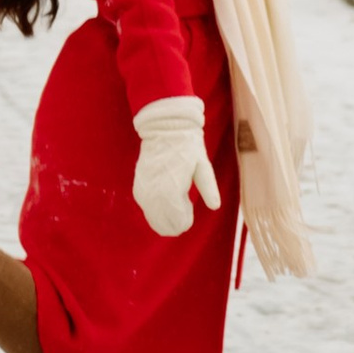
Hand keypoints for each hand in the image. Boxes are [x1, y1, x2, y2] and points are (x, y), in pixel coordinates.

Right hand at [131, 98, 222, 240]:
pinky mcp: (138, 185)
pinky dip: (156, 210)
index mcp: (170, 190)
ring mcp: (144, 190)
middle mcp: (154, 193)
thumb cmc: (186, 145)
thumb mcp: (202, 165)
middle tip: (185, 207)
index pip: (178, 222)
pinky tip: (164, 198)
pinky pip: (146, 208)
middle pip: (163, 225)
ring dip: (165, 217)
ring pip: (153, 219)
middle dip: (176, 223)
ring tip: (175, 200)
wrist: (162, 126)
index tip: (190, 207)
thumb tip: (215, 207)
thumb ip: (208, 187)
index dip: (186, 220)